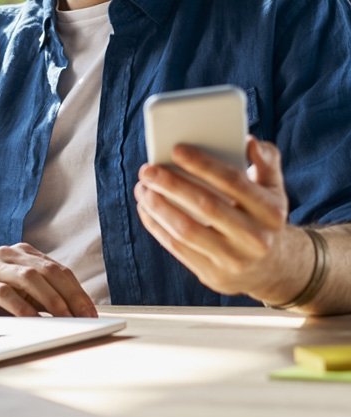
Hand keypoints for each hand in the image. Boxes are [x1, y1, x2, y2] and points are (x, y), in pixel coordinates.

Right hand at [0, 243, 97, 317]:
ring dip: (52, 300)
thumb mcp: (11, 286)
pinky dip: (22, 307)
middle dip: (71, 295)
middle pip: (49, 271)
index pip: (58, 269)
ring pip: (30, 278)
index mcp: (21, 253)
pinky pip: (4, 293)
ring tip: (66, 319)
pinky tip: (34, 320)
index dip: (77, 290)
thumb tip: (69, 312)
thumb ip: (35, 292)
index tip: (91, 311)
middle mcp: (9, 255)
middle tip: (86, 316)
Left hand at [134, 135, 309, 300]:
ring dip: (157, 207)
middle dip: (171, 185)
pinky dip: (156, 227)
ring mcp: (233, 260)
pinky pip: (177, 248)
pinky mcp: (212, 275)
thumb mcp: (274, 190)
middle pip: (205, 206)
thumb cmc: (263, 218)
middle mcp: (255, 238)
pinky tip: (146, 209)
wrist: (273, 269)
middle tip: (148, 170)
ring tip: (142, 189)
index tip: (176, 150)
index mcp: (271, 211)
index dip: (202, 164)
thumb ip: (266, 162)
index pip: (232, 181)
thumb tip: (247, 141)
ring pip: (186, 230)